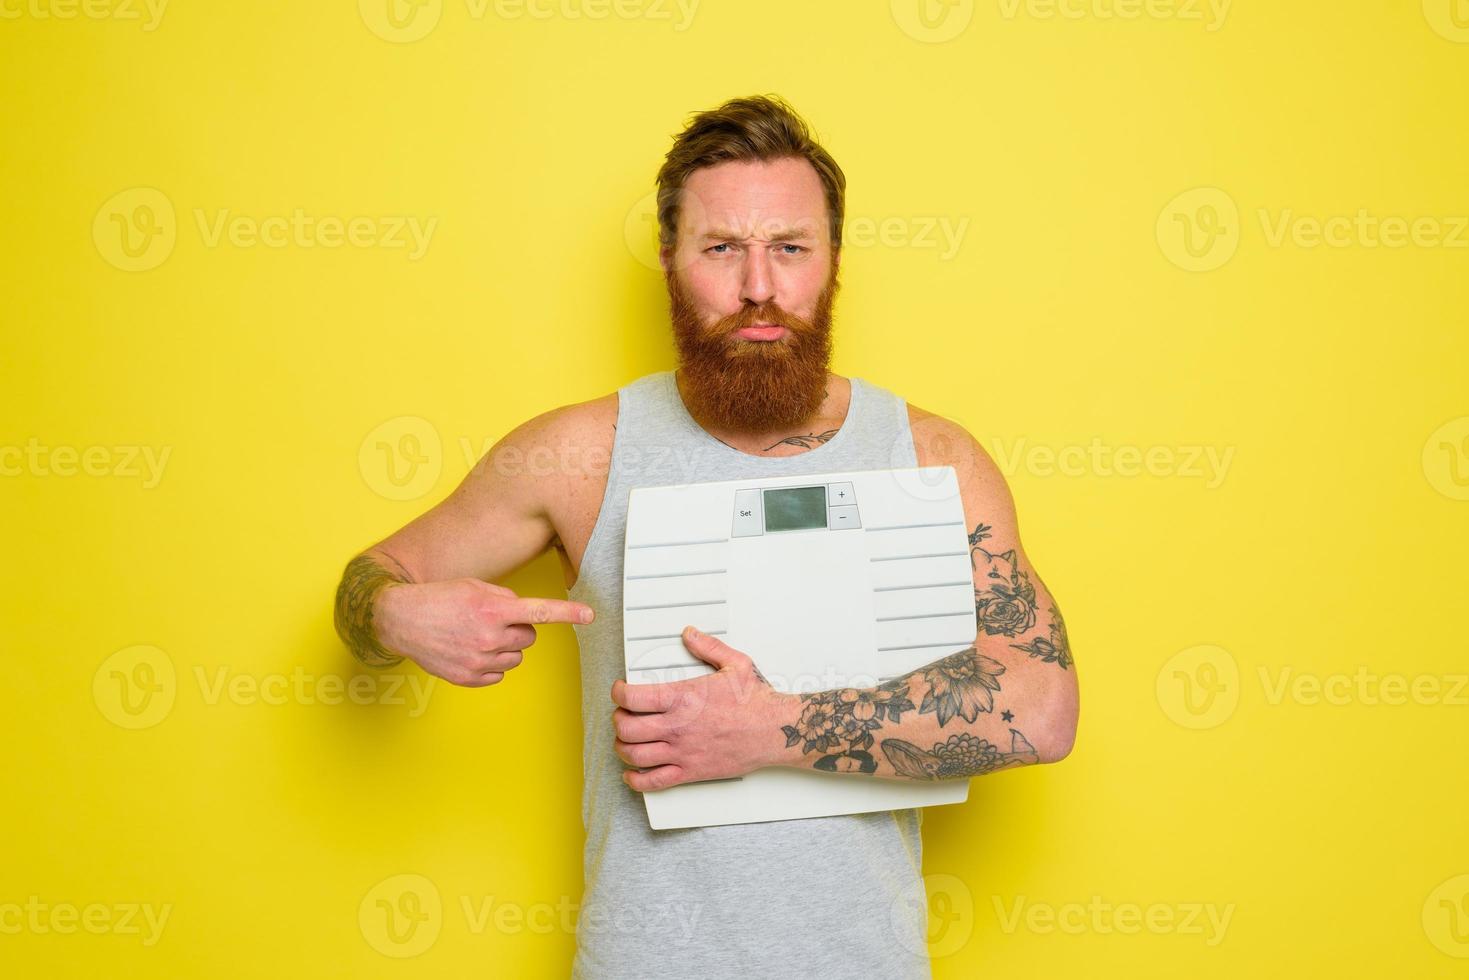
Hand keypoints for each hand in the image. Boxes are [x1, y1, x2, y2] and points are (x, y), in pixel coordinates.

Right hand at [376, 578, 593, 686]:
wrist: (400, 619)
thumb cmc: (438, 599)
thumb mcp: (473, 587)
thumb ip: (503, 598)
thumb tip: (522, 613)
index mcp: (492, 609)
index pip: (539, 612)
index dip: (568, 613)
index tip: (590, 614)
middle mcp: (488, 636)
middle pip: (529, 638)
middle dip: (518, 629)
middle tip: (494, 622)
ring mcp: (478, 660)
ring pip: (516, 657)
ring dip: (505, 647)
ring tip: (478, 636)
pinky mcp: (469, 678)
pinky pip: (499, 674)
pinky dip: (491, 664)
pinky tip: (471, 651)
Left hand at [611, 626, 794, 791]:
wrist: (774, 730)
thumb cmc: (756, 701)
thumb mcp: (734, 663)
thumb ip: (708, 646)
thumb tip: (690, 635)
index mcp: (682, 698)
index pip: (632, 697)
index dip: (618, 693)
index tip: (620, 690)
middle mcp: (677, 726)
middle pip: (626, 728)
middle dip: (617, 720)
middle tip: (622, 715)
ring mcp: (682, 751)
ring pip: (633, 755)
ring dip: (622, 747)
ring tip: (625, 740)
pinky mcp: (691, 771)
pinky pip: (653, 782)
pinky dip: (636, 779)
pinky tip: (633, 773)